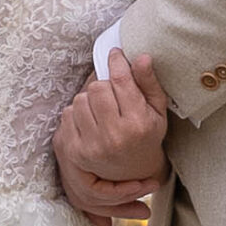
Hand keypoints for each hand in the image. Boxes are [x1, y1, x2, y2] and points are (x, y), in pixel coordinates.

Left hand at [52, 49, 169, 225]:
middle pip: (97, 87)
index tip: (115, 55)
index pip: (120, 80)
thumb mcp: (157, 110)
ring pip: (80, 99)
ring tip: (101, 109)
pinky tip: (90, 121)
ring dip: (89, 99)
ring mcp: (93, 146)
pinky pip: (68, 114)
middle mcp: (114, 136)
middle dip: (104, 85)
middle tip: (112, 92)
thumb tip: (141, 57)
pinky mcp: (75, 151)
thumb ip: (149, 82)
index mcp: (138, 124)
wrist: (132, 171)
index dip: (116, 62)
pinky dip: (77, 113)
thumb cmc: (146, 134)